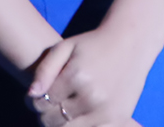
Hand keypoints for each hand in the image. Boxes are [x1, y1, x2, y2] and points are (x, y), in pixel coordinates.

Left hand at [27, 26, 154, 126]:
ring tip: (62, 110)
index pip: (42, 102)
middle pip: (52, 120)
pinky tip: (78, 115)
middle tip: (49, 104)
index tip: (38, 96)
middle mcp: (92, 96)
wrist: (131, 44)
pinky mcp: (117, 120)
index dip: (34, 101)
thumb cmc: (94, 44)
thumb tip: (31, 95)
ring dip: (60, 123)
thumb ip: (45, 69)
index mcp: (77, 76)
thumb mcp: (66, 46)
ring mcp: (106, 111)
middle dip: (44, 114)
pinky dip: (79, 126)